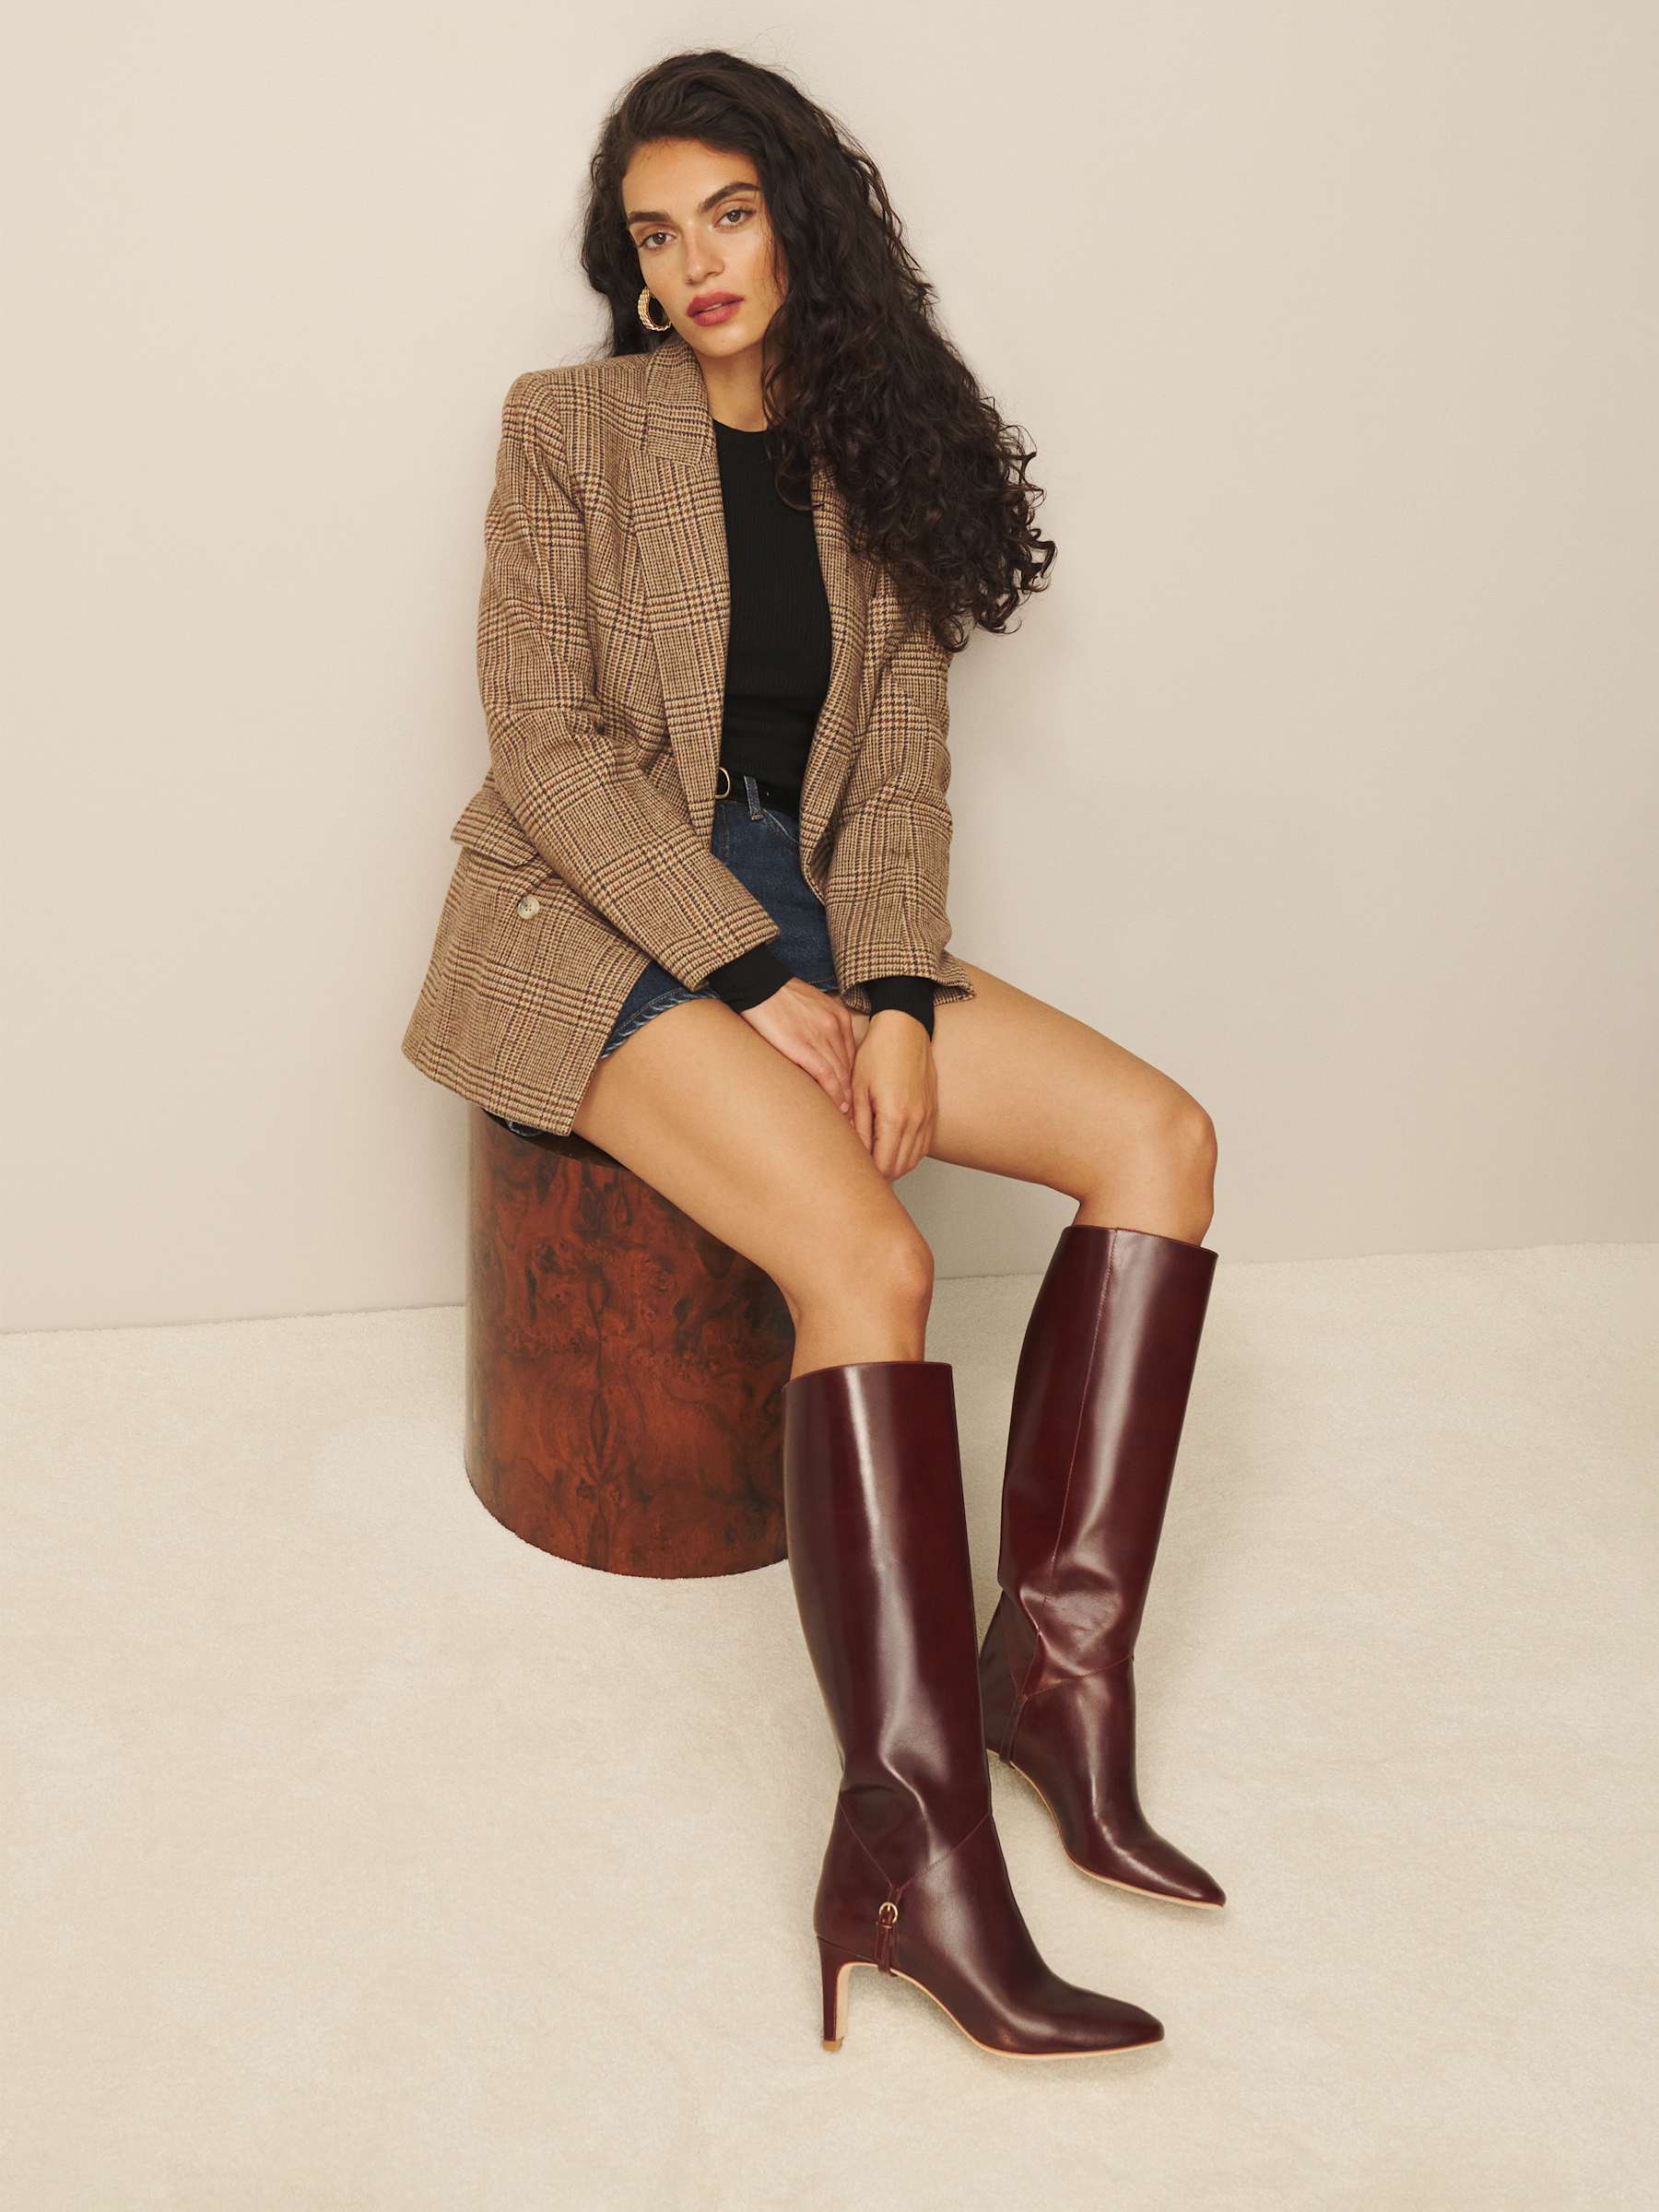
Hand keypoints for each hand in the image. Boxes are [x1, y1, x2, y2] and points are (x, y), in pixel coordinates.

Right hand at [741, 979, 857, 1114]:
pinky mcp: (803, 1047)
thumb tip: (818, 1048)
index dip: (852, 1078)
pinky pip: (826, 1075)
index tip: (854, 1096)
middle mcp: (835, 1026)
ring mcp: (821, 1036)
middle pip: (849, 1067)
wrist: (758, 984)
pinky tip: (837, 1106)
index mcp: (839, 1017)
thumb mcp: (810, 1006)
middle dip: (853, 1092)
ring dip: (846, 1097)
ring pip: (841, 1073)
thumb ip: (820, 1025)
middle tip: (856, 1114)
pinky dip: (834, 1092)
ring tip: (848, 1117)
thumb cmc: (778, 997)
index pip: (851, 1055)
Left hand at [850, 1011, 937, 1179]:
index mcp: (895, 1116)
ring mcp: (927, 1117)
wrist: (904, 1029)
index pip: (883, 1164)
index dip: (866, 1173)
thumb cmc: (877, 1054)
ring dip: (894, 1165)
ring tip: (874, 1158)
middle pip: (899, 1168)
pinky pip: (923, 1146)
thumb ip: (856, 1125)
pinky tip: (892, 1146)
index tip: (852, 1168)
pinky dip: (908, 1154)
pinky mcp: (932, 1112)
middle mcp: (916, 1121)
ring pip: (913, 1160)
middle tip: (859, 1167)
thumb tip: (852, 1152)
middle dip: (879, 1173)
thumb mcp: (857, 1089)